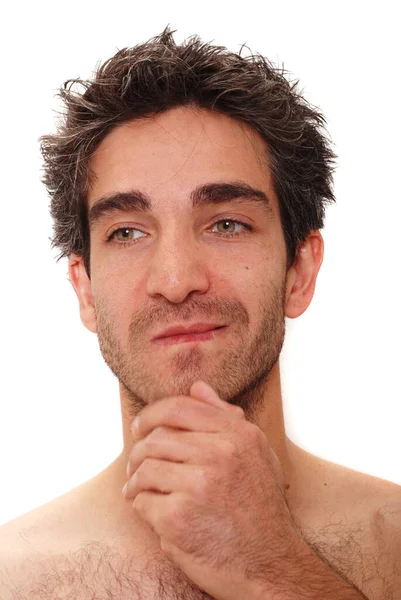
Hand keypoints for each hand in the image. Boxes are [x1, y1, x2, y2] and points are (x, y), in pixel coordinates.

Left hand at [123, 380, 302, 599]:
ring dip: (135, 480)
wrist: (271, 564)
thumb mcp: (256, 453)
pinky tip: (150, 512)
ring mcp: (198, 485)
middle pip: (156, 438)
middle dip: (139, 451)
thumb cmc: (261, 507)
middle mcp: (219, 454)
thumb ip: (226, 416)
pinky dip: (141, 506)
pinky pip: (142, 500)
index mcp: (238, 434)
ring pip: (144, 467)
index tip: (140, 426)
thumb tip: (198, 387)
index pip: (180, 408)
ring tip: (136, 489)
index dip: (151, 414)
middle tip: (136, 465)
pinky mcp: (178, 517)